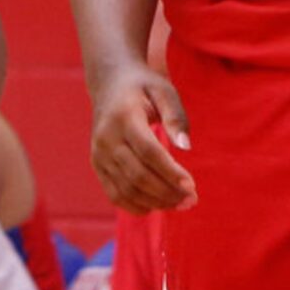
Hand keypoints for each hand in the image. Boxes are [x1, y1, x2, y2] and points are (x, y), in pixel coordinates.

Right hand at [89, 61, 195, 214]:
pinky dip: (135, 205)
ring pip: (126, 189)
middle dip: (167, 192)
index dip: (170, 172)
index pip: (148, 152)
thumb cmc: (143, 87)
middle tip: (191, 200)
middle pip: (138, 175)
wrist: (109, 84)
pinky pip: (114, 194)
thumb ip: (176, 116)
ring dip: (155, 202)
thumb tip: (186, 147)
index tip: (192, 186)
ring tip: (180, 204)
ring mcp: (99, 154)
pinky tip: (157, 205)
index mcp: (124, 117)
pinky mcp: (97, 165)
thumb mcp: (164, 90)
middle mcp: (107, 138)